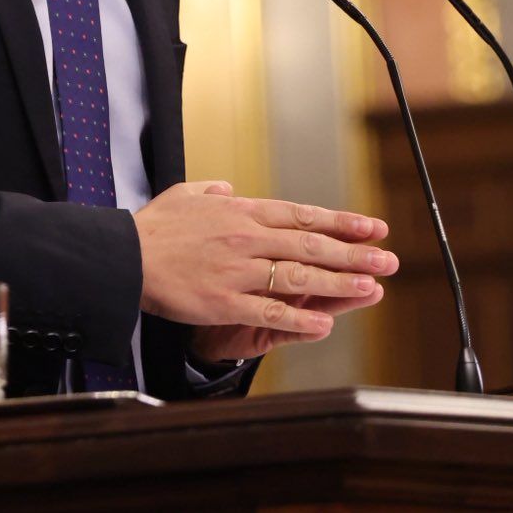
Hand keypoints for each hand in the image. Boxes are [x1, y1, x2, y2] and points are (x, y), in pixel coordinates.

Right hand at [134, 180, 396, 360]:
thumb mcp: (186, 196)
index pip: (304, 215)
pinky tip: (324, 324)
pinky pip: (269, 312)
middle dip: (355, 253)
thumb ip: (212, 191)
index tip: (373, 227)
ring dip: (339, 283)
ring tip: (372, 288)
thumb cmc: (154, 228)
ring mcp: (238, 271)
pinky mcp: (224, 302)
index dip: (342, 222)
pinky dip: (298, 318)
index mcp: (243, 212)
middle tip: (388, 259)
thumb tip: (227, 188)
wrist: (124, 257)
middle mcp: (247, 238)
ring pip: (299, 276)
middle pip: (312, 244)